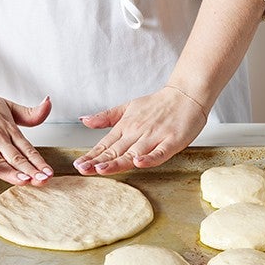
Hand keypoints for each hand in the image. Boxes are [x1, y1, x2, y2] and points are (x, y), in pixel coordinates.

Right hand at [0, 79, 52, 185]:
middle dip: (30, 170)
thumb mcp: (8, 106)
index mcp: (8, 129)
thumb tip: (49, 102)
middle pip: (15, 157)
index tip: (49, 174)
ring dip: (10, 171)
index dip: (38, 162)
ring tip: (24, 180)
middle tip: (42, 181)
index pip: (27, 149)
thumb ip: (30, 114)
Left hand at [73, 86, 207, 174]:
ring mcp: (154, 137)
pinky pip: (159, 153)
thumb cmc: (158, 104)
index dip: (92, 156)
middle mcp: (137, 133)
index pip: (105, 145)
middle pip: (115, 151)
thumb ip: (106, 117)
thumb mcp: (127, 107)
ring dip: (118, 162)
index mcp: (125, 127)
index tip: (79, 165)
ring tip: (102, 169)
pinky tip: (139, 163)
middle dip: (98, 162)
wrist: (186, 94)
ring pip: (133, 153)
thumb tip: (84, 120)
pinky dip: (150, 158)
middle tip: (83, 170)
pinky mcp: (171, 141)